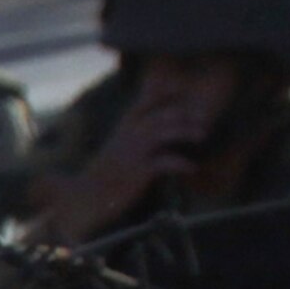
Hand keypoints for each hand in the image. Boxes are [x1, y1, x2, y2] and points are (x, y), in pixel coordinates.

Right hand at [36, 92, 205, 244]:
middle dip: (185, 114)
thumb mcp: (114, 151)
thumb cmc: (101, 178)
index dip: (164, 93)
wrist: (86, 199)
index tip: (182, 89)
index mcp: (123, 129)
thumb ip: (129, 138)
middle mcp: (128, 136)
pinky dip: (181, 163)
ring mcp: (133, 152)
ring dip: (187, 131)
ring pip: (165, 132)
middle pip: (161, 115)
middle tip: (203, 117)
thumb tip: (148, 133)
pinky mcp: (139, 171)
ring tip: (202, 135)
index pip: (144, 103)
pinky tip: (192, 168)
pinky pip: (166, 162)